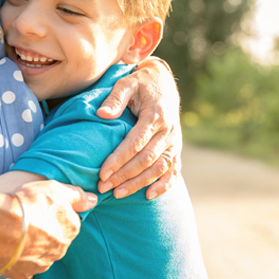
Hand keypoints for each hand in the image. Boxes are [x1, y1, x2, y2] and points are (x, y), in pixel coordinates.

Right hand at [0, 181, 96, 278]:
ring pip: (40, 254)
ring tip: (15, 232)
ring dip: (32, 246)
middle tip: (28, 220)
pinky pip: (22, 265)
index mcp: (71, 230)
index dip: (54, 214)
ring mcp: (41, 264)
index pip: (69, 221)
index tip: (42, 209)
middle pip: (55, 239)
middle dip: (45, 231)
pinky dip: (17, 257)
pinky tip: (8, 246)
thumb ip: (77, 195)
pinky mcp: (22, 274)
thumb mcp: (56, 190)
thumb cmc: (28, 204)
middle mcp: (60, 250)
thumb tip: (93, 200)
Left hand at [96, 57, 181, 198]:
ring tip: (118, 194)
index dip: (119, 159)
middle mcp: (168, 131)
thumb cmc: (140, 84)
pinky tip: (149, 195)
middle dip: (125, 175)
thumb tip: (101, 114)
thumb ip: (115, 98)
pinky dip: (164, 185)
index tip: (102, 173)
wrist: (163, 83)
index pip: (136, 142)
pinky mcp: (176, 149)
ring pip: (160, 168)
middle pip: (146, 159)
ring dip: (140, 183)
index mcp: (156, 115)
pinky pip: (174, 170)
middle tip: (103, 187)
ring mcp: (175, 142)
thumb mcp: (127, 83)